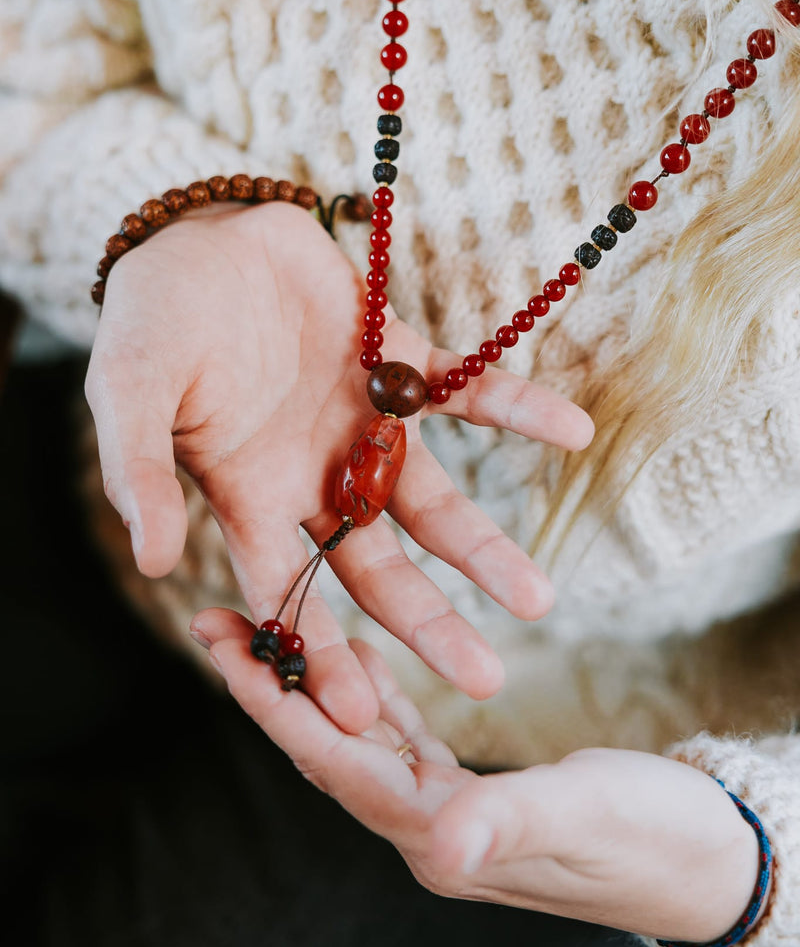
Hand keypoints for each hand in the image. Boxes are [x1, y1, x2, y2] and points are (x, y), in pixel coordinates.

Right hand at [86, 202, 592, 731]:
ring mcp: (364, 421)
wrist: (203, 234)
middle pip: (378, 565)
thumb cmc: (152, 319)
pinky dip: (517, 410)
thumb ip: (141, 472)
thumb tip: (153, 565)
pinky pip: (469, 391)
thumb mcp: (130, 391)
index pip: (288, 592)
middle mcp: (316, 474)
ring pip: (431, 500)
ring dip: (483, 547)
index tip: (364, 712)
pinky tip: (573, 433)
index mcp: (251, 495)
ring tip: (536, 598)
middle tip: (485, 679)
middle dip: (426, 622)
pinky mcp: (399, 359)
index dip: (321, 651)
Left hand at [197, 608, 761, 945]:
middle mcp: (422, 823)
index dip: (275, 702)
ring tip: (265, 626)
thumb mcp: (582, 819)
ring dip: (308, 683)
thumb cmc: (650, 840)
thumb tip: (443, 848)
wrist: (700, 861)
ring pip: (355, 736)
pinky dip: (372, 693)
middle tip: (214, 619)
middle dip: (268, 683)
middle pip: (324, 745)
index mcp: (434, 833)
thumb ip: (509, 825)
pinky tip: (358, 658)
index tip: (225, 645)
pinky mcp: (468, 788)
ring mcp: (442, 806)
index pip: (332, 761)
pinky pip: (400, 736)